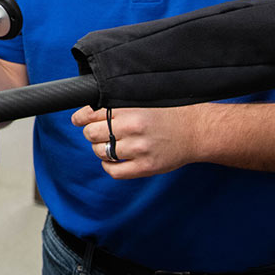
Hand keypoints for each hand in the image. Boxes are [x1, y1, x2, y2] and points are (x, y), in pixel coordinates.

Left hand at [71, 105, 204, 178]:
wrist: (195, 131)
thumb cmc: (167, 115)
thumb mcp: (141, 102)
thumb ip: (116, 105)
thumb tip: (84, 112)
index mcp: (130, 109)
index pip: (91, 114)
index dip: (81, 118)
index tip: (79, 120)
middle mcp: (133, 128)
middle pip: (92, 134)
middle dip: (92, 134)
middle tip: (100, 133)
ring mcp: (139, 149)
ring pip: (100, 152)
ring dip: (101, 149)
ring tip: (111, 145)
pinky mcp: (145, 167)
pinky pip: (113, 171)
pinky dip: (108, 166)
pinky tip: (114, 160)